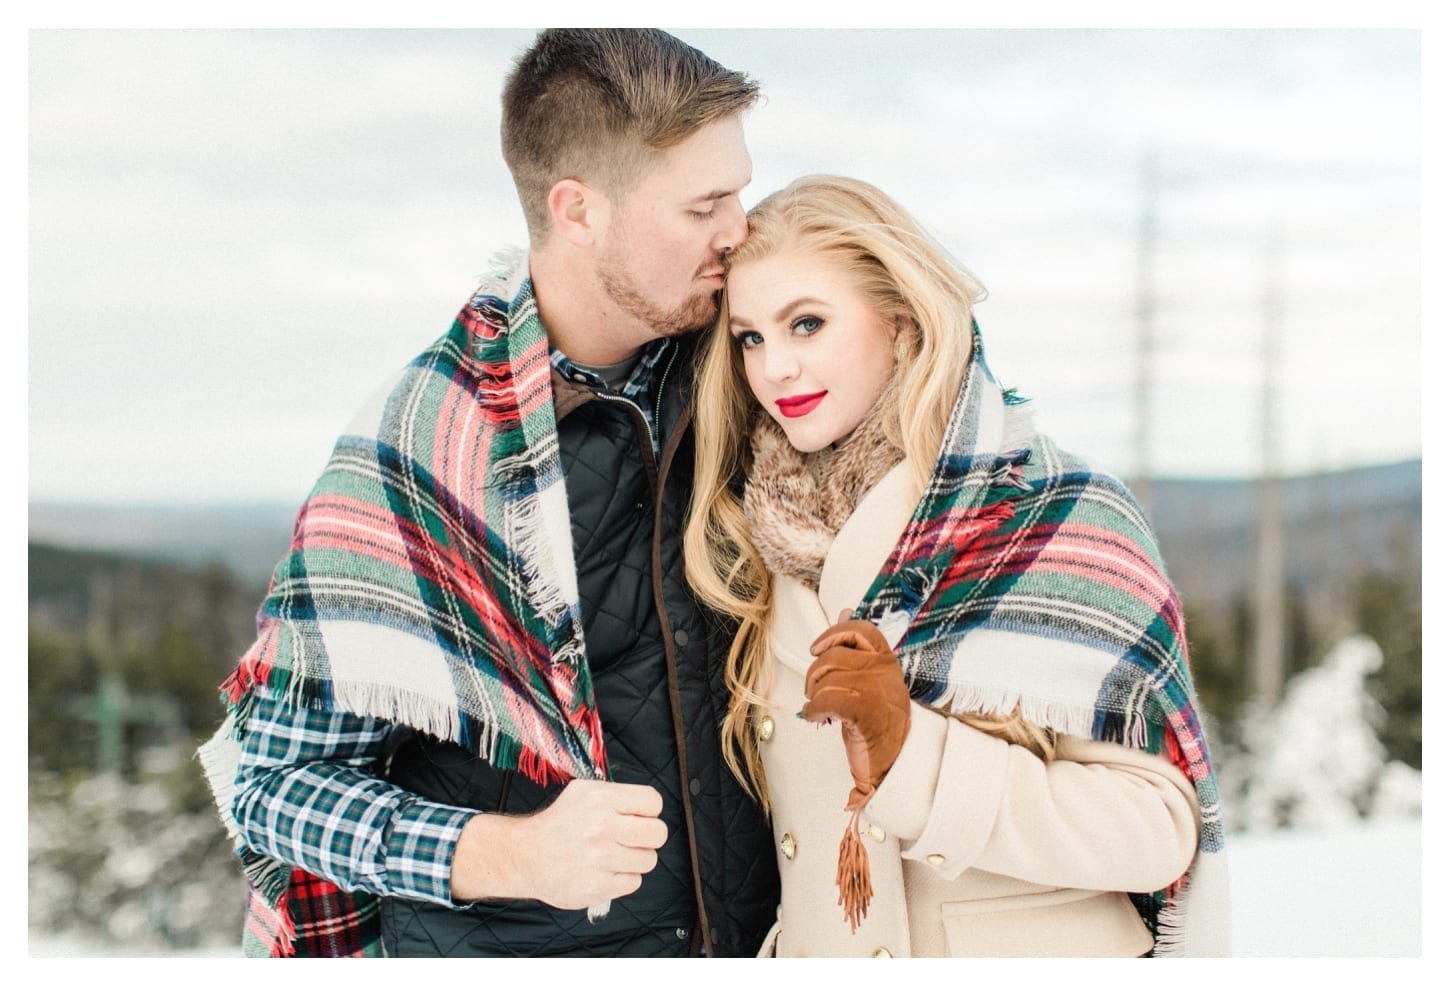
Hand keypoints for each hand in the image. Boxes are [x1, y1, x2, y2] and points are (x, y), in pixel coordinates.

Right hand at [449, 778, 666, 909]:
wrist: (526, 856)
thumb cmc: (560, 823)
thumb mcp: (583, 792)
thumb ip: (617, 796)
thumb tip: (649, 807)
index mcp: (601, 799)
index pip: (653, 802)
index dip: (648, 811)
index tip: (637, 817)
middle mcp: (602, 827)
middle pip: (658, 833)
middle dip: (649, 837)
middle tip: (632, 839)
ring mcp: (601, 859)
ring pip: (649, 860)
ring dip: (635, 859)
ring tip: (614, 856)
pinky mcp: (598, 886)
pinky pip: (634, 882)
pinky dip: (622, 878)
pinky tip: (604, 871)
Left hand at [802, 610, 909, 808]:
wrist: (893, 760)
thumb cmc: (878, 719)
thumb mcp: (869, 677)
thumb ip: (856, 646)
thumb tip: (845, 612)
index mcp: (885, 660)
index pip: (860, 630)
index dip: (833, 634)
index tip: (816, 648)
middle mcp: (883, 671)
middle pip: (832, 656)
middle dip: (814, 675)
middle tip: (814, 691)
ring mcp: (875, 690)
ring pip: (827, 679)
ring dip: (813, 696)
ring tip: (818, 707)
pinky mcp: (864, 712)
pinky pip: (827, 700)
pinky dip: (813, 710)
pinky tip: (816, 717)